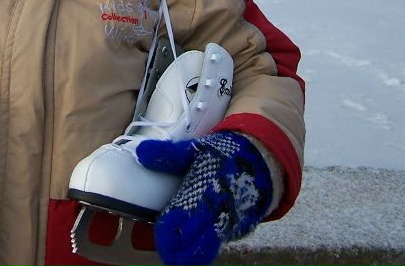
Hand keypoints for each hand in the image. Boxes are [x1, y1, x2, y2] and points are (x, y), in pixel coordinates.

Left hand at [135, 132, 272, 265]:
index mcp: (201, 191)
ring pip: (208, 247)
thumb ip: (168, 156)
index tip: (161, 235)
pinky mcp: (239, 227)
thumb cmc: (224, 155)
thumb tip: (141, 153)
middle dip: (179, 250)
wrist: (262, 160)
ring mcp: (229, 222)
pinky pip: (221, 241)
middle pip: (193, 241)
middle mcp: (215, 211)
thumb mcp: (195, 150)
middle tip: (168, 255)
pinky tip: (198, 246)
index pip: (178, 219)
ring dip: (193, 253)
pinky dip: (209, 245)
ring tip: (179, 258)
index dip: (167, 232)